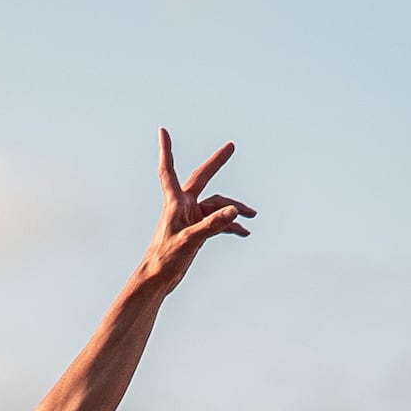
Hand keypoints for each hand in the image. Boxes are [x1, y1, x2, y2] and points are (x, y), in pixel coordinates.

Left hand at [131, 130, 254, 292]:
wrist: (158, 279)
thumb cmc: (165, 258)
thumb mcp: (190, 240)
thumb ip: (212, 224)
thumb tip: (234, 210)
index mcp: (175, 202)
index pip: (168, 170)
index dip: (166, 150)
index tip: (162, 130)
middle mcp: (183, 205)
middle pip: (202, 178)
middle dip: (217, 162)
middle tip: (232, 146)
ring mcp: (191, 217)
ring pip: (217, 205)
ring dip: (234, 209)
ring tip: (253, 216)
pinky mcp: (197, 230)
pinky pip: (218, 222)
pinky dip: (231, 225)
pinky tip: (244, 232)